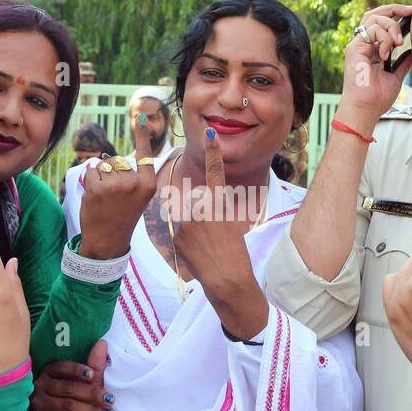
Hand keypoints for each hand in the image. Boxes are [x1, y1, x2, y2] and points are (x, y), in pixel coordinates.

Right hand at [30, 339, 111, 410]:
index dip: (76, 370)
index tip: (92, 374)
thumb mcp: (88, 382)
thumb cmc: (77, 400)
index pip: (61, 368)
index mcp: (49, 372)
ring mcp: (38, 405)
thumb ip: (94, 364)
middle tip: (110, 400)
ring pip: (68, 406)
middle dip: (92, 394)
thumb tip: (102, 343)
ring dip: (91, 410)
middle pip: (68, 388)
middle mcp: (40, 386)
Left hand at [77, 114, 158, 259]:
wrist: (108, 241)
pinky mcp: (98, 188)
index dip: (142, 135)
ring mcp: (116, 185)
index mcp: (149, 185)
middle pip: (117, 161)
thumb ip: (131, 177)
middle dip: (111, 173)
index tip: (141, 116)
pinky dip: (89, 182)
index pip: (145, 155)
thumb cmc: (121, 217)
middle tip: (114, 198)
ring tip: (105, 198)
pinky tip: (95, 198)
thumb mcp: (137, 197)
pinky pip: (91, 172)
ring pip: (103, 166)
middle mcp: (135, 183)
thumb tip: (108, 157)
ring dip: (100, 178)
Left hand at [172, 128, 268, 339]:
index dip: (213, 151)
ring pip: (187, 215)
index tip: (209, 132)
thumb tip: (206, 198)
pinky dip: (186, 239)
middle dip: (201, 213)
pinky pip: (180, 229)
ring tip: (205, 246)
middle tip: (213, 236)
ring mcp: (187, 220)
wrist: (226, 278)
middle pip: (197, 200)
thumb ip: (218, 208)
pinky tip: (196, 251)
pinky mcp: (177, 233)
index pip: (216, 172)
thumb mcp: (232, 223)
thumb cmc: (234, 253)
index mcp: (219, 203)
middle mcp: (202, 207)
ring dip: (193, 228)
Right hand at [338, 3, 411, 131]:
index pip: (380, 23)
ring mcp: (357, 46)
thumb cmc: (377, 98)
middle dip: (393, 9)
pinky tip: (387, 54)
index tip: (411, 13)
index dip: (395, 14)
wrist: (366, 109)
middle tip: (410, 12)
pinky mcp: (354, 49)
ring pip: (374, 19)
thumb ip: (403, 63)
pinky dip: (384, 38)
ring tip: (398, 43)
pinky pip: (371, 31)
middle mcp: (362, 45)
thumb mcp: (396, 76)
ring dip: (391, 27)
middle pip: (374, 14)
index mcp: (371, 50)